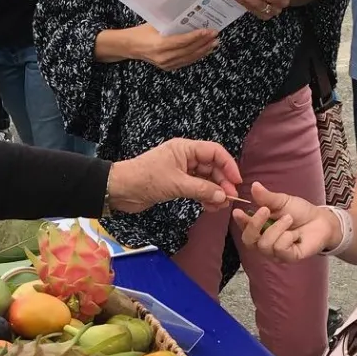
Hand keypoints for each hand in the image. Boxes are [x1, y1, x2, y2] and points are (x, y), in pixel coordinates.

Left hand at [107, 139, 241, 212]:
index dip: (228, 166)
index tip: (236, 182)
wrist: (120, 190)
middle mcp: (185, 157)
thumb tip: (223, 196)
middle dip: (222, 182)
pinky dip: (204, 197)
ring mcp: (181, 171)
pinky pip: (196, 188)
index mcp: (185, 148)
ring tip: (220, 206)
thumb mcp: (176, 184)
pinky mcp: (176, 184)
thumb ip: (201, 189)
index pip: (215, 152)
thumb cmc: (146, 179)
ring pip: (205, 179)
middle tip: (229, 199)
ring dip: (214, 192)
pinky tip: (209, 207)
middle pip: (212, 167)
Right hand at [131, 24, 219, 71]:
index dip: (197, 36)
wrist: (130, 46)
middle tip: (215, 35)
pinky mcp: (168, 67)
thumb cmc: (141, 32)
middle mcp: (164, 57)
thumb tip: (189, 13)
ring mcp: (166, 64)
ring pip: (189, 58)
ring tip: (214, 43)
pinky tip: (204, 51)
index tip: (208, 31)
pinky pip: (186, 62)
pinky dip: (196, 56)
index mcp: (159, 45)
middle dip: (204, 43)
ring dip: (203, 50)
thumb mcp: (155, 24)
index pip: (183, 41)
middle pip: (189, 50)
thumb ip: (171, 22)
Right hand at [234, 182, 341, 260]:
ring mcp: (275, 252)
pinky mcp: (288, 258)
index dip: (239, 221)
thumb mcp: (282, 201)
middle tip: (266, 209)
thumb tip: (254, 185)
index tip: (237, 211)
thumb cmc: (299, 212)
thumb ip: (267, 197)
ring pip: (265, 245)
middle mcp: (264, 242)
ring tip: (289, 219)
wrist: (321, 220)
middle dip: (254, 224)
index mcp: (259, 228)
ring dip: (277, 228)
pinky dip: (287, 238)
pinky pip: (280, 250)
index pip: (244, 227)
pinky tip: (295, 234)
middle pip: (248, 240)